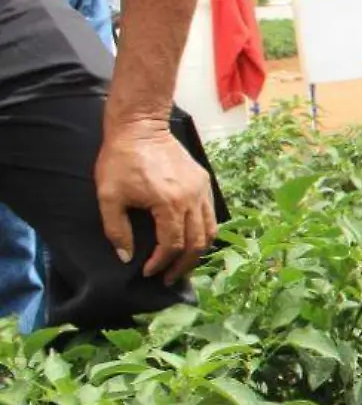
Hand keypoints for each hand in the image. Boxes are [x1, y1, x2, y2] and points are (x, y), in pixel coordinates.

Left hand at [94, 114, 215, 282]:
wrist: (140, 127)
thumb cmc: (121, 160)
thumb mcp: (108, 196)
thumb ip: (116, 230)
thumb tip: (126, 257)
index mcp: (168, 203)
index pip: (171, 244)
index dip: (160, 263)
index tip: (148, 272)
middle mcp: (191, 199)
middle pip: (196, 243)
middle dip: (182, 265)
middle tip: (168, 278)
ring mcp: (202, 190)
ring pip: (209, 232)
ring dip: (197, 252)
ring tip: (183, 264)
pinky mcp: (204, 183)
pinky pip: (210, 216)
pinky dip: (203, 233)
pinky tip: (190, 239)